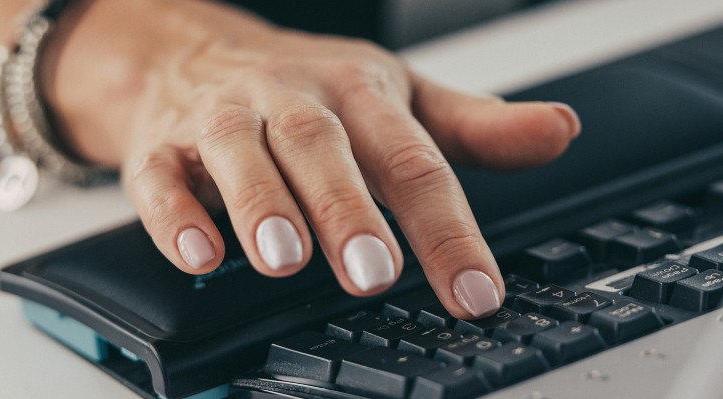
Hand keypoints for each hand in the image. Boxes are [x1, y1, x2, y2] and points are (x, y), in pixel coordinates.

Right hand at [44, 0, 579, 318]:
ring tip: (285, 258)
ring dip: (261, 206)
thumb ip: (477, 127)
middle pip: (323, 149)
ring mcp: (224, 121)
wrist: (194, 54)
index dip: (448, 229)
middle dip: (349, 212)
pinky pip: (162, 176)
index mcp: (360, 93)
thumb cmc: (312, 91)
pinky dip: (176, 214)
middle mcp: (292, 101)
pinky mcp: (162, 148)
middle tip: (373, 275)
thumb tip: (560, 129)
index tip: (476, 291)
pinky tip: (198, 254)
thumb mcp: (402, 100)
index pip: (414, 160)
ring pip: (241, 155)